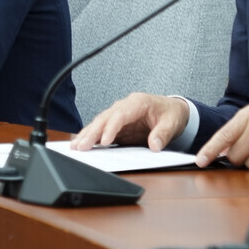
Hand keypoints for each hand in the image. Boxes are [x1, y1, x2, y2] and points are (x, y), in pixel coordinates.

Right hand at [70, 93, 188, 151]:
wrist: (172, 110)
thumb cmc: (170, 113)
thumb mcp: (171, 123)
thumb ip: (163, 134)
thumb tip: (155, 145)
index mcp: (137, 102)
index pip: (120, 114)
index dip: (110, 127)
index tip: (104, 141)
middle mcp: (124, 106)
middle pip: (105, 118)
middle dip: (92, 132)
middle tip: (81, 146)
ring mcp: (119, 115)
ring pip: (99, 123)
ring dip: (87, 134)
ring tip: (76, 146)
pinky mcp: (117, 125)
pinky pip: (101, 129)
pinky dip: (91, 136)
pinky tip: (81, 143)